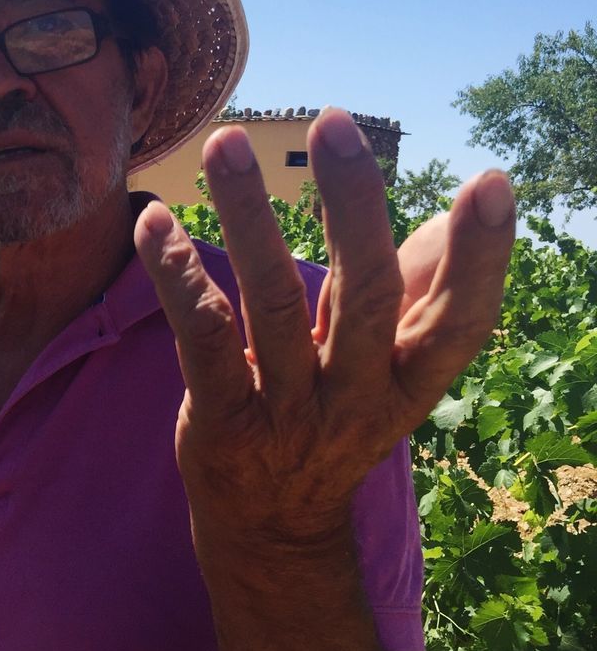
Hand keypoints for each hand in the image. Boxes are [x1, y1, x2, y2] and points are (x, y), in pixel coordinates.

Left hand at [133, 106, 515, 559]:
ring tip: (226, 145)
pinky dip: (178, 279)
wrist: (270, 526)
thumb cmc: (331, 423)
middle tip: (335, 123)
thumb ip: (416, 298)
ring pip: (273, 304)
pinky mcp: (223, 424)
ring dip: (248, 218)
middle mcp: (355, 399)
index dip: (481, 257)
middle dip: (354, 206)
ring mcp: (287, 414)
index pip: (460, 323)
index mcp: (408, 385)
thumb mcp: (385, 375)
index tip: (492, 182)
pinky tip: (157, 223)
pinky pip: (203, 341)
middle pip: (366, 296)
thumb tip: (451, 214)